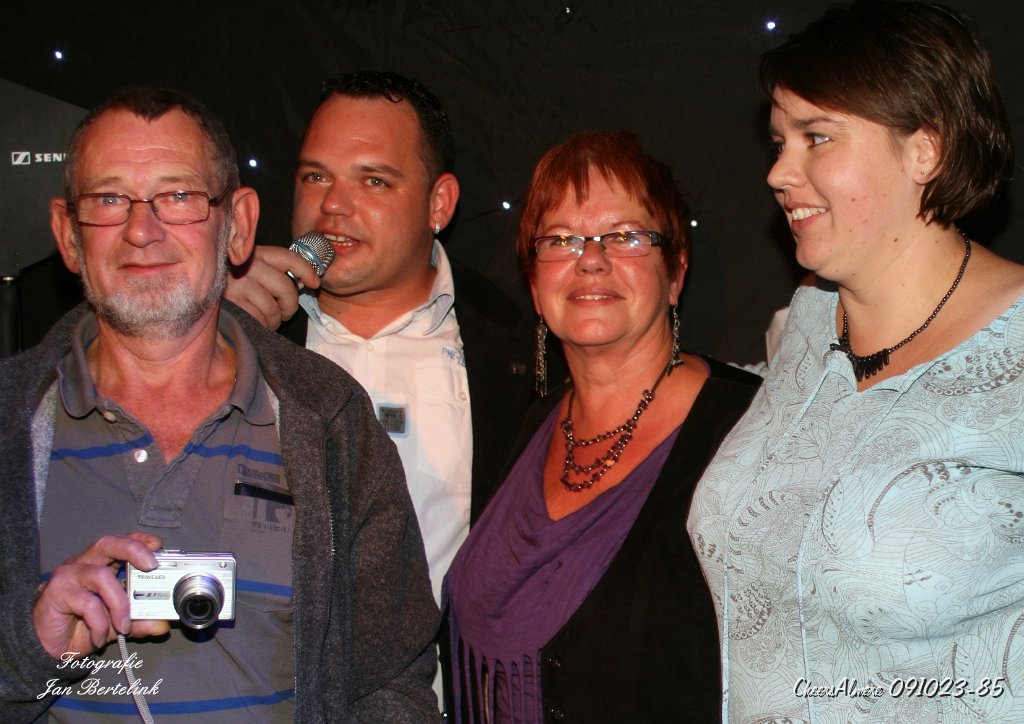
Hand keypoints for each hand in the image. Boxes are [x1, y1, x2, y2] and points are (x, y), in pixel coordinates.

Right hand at [33, 533, 168, 659]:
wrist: (47, 647)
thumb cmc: (79, 627)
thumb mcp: (115, 624)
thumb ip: (138, 622)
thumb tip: (161, 625)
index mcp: (101, 564)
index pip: (121, 542)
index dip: (139, 540)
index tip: (157, 545)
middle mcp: (84, 564)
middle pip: (108, 544)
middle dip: (133, 550)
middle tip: (151, 565)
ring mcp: (68, 576)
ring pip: (100, 576)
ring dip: (119, 602)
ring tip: (124, 626)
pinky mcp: (56, 592)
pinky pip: (87, 603)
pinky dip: (99, 622)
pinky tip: (99, 637)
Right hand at [226, 244, 321, 329]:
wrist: (202, 289)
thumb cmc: (235, 282)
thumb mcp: (254, 268)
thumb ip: (276, 271)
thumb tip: (302, 282)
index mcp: (257, 254)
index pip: (289, 258)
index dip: (306, 270)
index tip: (314, 282)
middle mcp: (247, 266)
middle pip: (285, 288)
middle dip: (290, 305)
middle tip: (286, 312)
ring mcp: (238, 285)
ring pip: (273, 308)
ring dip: (275, 320)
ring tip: (270, 320)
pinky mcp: (231, 303)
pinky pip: (258, 319)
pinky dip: (263, 326)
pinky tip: (258, 323)